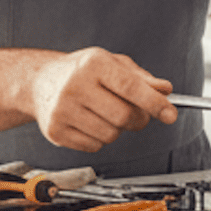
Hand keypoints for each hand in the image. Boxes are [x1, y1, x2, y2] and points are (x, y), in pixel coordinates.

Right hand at [27, 47, 175, 152]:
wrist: (40, 81)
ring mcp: (62, 110)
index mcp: (93, 63)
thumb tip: (165, 91)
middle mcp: (75, 85)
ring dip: (118, 130)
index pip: (130, 86)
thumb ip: (140, 78)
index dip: (154, 102)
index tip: (170, 114)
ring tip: (106, 115)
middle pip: (123, 116)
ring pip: (110, 135)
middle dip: (138, 119)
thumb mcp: (111, 63)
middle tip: (137, 114)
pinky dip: (100, 139)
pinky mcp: (55, 131)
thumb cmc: (81, 71)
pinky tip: (90, 123)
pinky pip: (94, 146)